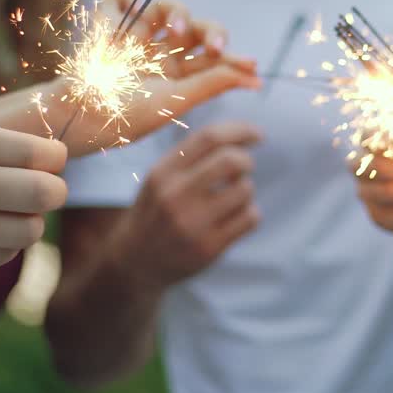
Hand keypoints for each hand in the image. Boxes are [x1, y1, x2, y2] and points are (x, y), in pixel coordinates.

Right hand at [0, 116, 67, 276]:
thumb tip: (51, 161)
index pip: (39, 153)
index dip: (54, 159)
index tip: (49, 161)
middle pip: (42, 193)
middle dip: (52, 191)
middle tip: (45, 189)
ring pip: (25, 231)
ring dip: (29, 222)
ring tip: (13, 212)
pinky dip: (3, 244)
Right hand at [34, 0, 259, 152]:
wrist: (80, 112)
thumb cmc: (127, 114)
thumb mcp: (174, 101)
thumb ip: (211, 84)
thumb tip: (255, 77)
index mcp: (176, 74)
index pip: (212, 60)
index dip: (233, 60)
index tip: (253, 66)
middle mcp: (160, 52)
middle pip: (197, 29)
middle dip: (212, 32)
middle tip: (216, 46)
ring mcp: (136, 35)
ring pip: (169, 8)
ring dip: (178, 13)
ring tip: (175, 29)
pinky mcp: (111, 23)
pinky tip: (134, 13)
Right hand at [116, 123, 261, 291]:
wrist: (135, 262)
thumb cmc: (156, 211)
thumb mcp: (160, 178)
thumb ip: (191, 155)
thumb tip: (239, 135)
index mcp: (163, 172)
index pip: (209, 138)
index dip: (240, 130)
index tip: (257, 134)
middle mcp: (175, 195)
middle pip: (231, 160)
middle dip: (246, 161)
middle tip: (243, 170)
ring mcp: (192, 224)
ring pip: (245, 190)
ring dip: (246, 190)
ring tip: (231, 199)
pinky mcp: (208, 248)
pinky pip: (250, 218)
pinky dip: (249, 214)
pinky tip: (234, 218)